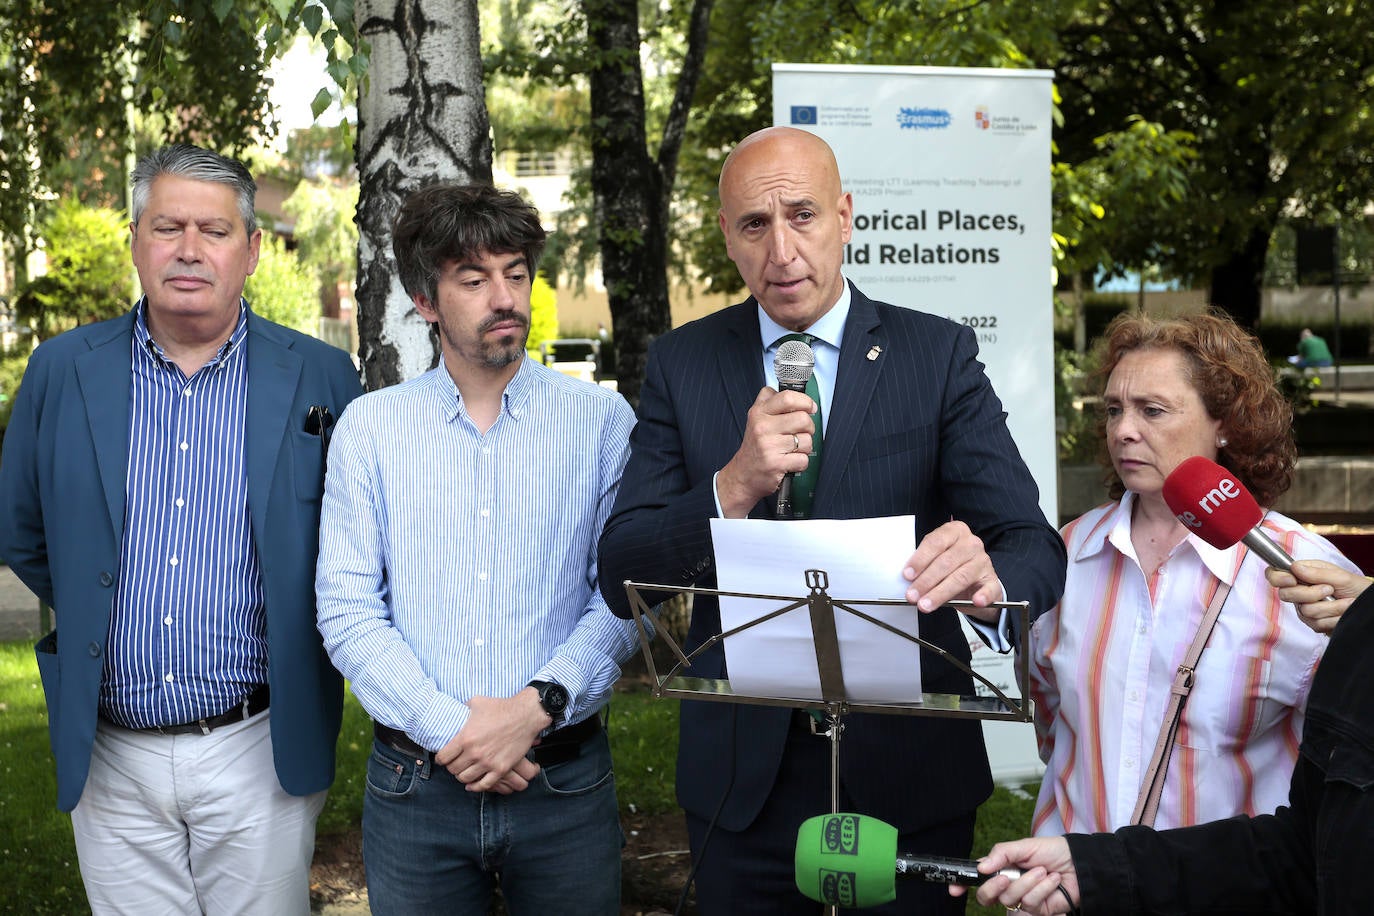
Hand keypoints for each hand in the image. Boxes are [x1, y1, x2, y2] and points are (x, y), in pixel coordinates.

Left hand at [434, 690, 548, 791]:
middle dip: (451, 767)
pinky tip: (472, 784)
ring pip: (466, 779)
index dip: (440, 758)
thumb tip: (455, 712)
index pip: (443, 757)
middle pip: (453, 769)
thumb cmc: (501, 707)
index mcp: (465, 738)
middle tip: (454, 763)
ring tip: (464, 771)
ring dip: (462, 776)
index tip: (443, 758)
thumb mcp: (476, 702)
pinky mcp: (501, 769)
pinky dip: (476, 786)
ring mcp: (488, 763)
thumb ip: (462, 709)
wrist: (525, 715)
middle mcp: (475, 753)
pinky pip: (484, 784)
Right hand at [716, 386, 816, 517]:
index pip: (787, 398)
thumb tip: (796, 394)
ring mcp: (768, 446)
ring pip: (806, 440)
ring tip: (792, 449)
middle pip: (803, 419)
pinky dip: (801, 463)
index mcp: (759, 413)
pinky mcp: (776, 463)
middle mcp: (762, 427)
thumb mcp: (756, 419)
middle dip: (809, 428)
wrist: (743, 475)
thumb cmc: (755, 447)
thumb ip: (771, 402)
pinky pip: (803, 459)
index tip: (810, 408)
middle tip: (801, 432)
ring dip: (805, 447)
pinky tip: (790, 462)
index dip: (805, 401)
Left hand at [902, 520, 1002, 620]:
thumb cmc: (951, 569)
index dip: (920, 559)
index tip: (907, 575)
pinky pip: (989, 589)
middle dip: (926, 581)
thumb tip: (906, 579)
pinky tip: (976, 601)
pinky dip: (983, 596)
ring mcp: (984, 562)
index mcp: (954, 532)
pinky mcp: (993, 581)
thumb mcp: (936, 560)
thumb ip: (924, 565)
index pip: (935, 542)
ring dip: (940, 593)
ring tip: (926, 605)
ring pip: (961, 577)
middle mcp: (971, 543)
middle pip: (946, 562)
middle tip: (912, 596)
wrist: (975, 584)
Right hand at [947, 837, 1077, 914]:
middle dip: (993, 888)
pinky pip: (1030, 903)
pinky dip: (1042, 889)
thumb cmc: (1053, 851)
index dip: (963, 884)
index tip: (955, 888)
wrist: (1080, 864)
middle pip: (987, 897)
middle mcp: (1009, 884)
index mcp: (1002, 867)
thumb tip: (981, 866)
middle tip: (1005, 877)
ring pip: (1010, 899)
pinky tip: (1052, 880)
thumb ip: (1001, 854)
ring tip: (1042, 871)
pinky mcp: (1037, 909)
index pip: (978, 878)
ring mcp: (1022, 898)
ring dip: (1028, 882)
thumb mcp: (1025, 846)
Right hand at [1267, 559, 1371, 634]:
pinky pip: (1316, 623)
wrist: (1368, 606)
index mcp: (1303, 574)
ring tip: (1345, 602)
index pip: (1275, 574)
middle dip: (1311, 594)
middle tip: (1329, 589)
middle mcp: (1299, 591)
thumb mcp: (1340, 576)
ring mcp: (1304, 608)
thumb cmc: (1356, 587)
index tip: (1291, 580)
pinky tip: (1342, 614)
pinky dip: (1334, 618)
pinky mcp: (1313, 623)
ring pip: (1305, 611)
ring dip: (1331, 607)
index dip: (1277, 577)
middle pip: (1286, 595)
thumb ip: (1316, 572)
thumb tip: (1294, 567)